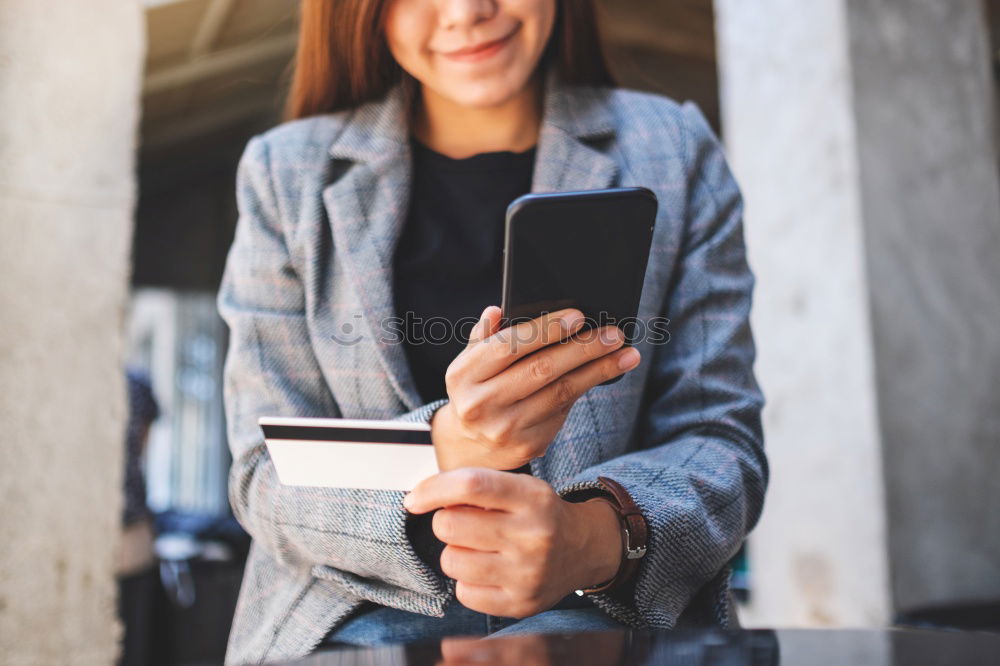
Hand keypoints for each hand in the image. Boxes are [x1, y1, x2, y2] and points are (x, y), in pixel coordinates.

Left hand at [404, 468, 622, 617]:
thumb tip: (421, 496)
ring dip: (455, 553)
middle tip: (463, 524)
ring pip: (451, 562)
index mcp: (532, 497)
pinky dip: (467, 582)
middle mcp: (533, 535)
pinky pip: (464, 593)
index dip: (433, 490)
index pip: (471, 486)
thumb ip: (477, 486)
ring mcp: (527, 573)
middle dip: (446, 522)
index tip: (415, 499)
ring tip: (478, 549)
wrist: (583, 549)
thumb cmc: (538, 514)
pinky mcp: (520, 603)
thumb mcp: (520, 486)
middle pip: (451, 526)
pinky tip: (487, 571)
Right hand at [431, 306, 640, 470]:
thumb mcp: (469, 364)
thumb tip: (497, 311)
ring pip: (561, 392)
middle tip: (614, 334)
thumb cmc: (477, 391)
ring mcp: (505, 428)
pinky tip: (607, 373)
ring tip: (626, 354)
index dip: (545, 330)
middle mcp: (481, 404)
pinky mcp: (528, 445)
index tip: (578, 316)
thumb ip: (483, 337)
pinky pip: (564, 411)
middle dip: (583, 348)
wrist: (470, 447)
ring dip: (599, 370)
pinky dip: (587, 389)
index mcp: (463, 376)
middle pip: (541, 369)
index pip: (508, 346)